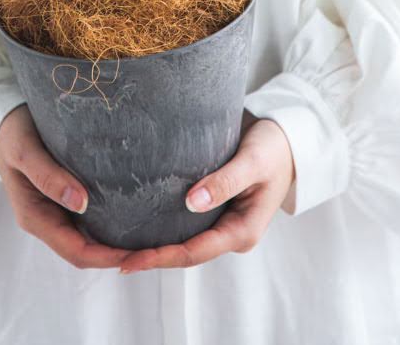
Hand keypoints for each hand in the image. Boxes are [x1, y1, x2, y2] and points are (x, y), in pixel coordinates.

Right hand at [0, 104, 135, 268]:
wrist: (4, 121)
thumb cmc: (13, 134)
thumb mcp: (25, 151)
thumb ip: (48, 176)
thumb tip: (80, 203)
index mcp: (35, 217)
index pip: (76, 251)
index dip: (106, 257)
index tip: (137, 253)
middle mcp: (48, 220)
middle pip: (86, 250)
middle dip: (118, 254)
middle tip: (154, 248)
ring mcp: (57, 210)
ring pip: (90, 236)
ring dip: (117, 240)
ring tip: (150, 233)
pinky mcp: (66, 197)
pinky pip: (92, 217)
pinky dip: (112, 219)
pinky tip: (134, 209)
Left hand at [118, 110, 295, 272]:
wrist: (288, 140)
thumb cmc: (273, 148)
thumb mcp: (253, 161)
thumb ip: (225, 181)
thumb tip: (192, 202)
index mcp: (243, 231)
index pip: (194, 252)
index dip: (161, 257)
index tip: (128, 260)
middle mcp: (230, 233)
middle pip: (185, 253)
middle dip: (151, 257)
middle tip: (112, 256)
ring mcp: (222, 223)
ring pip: (184, 241)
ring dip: (154, 244)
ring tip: (116, 244)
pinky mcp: (215, 209)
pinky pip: (185, 224)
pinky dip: (162, 226)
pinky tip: (137, 221)